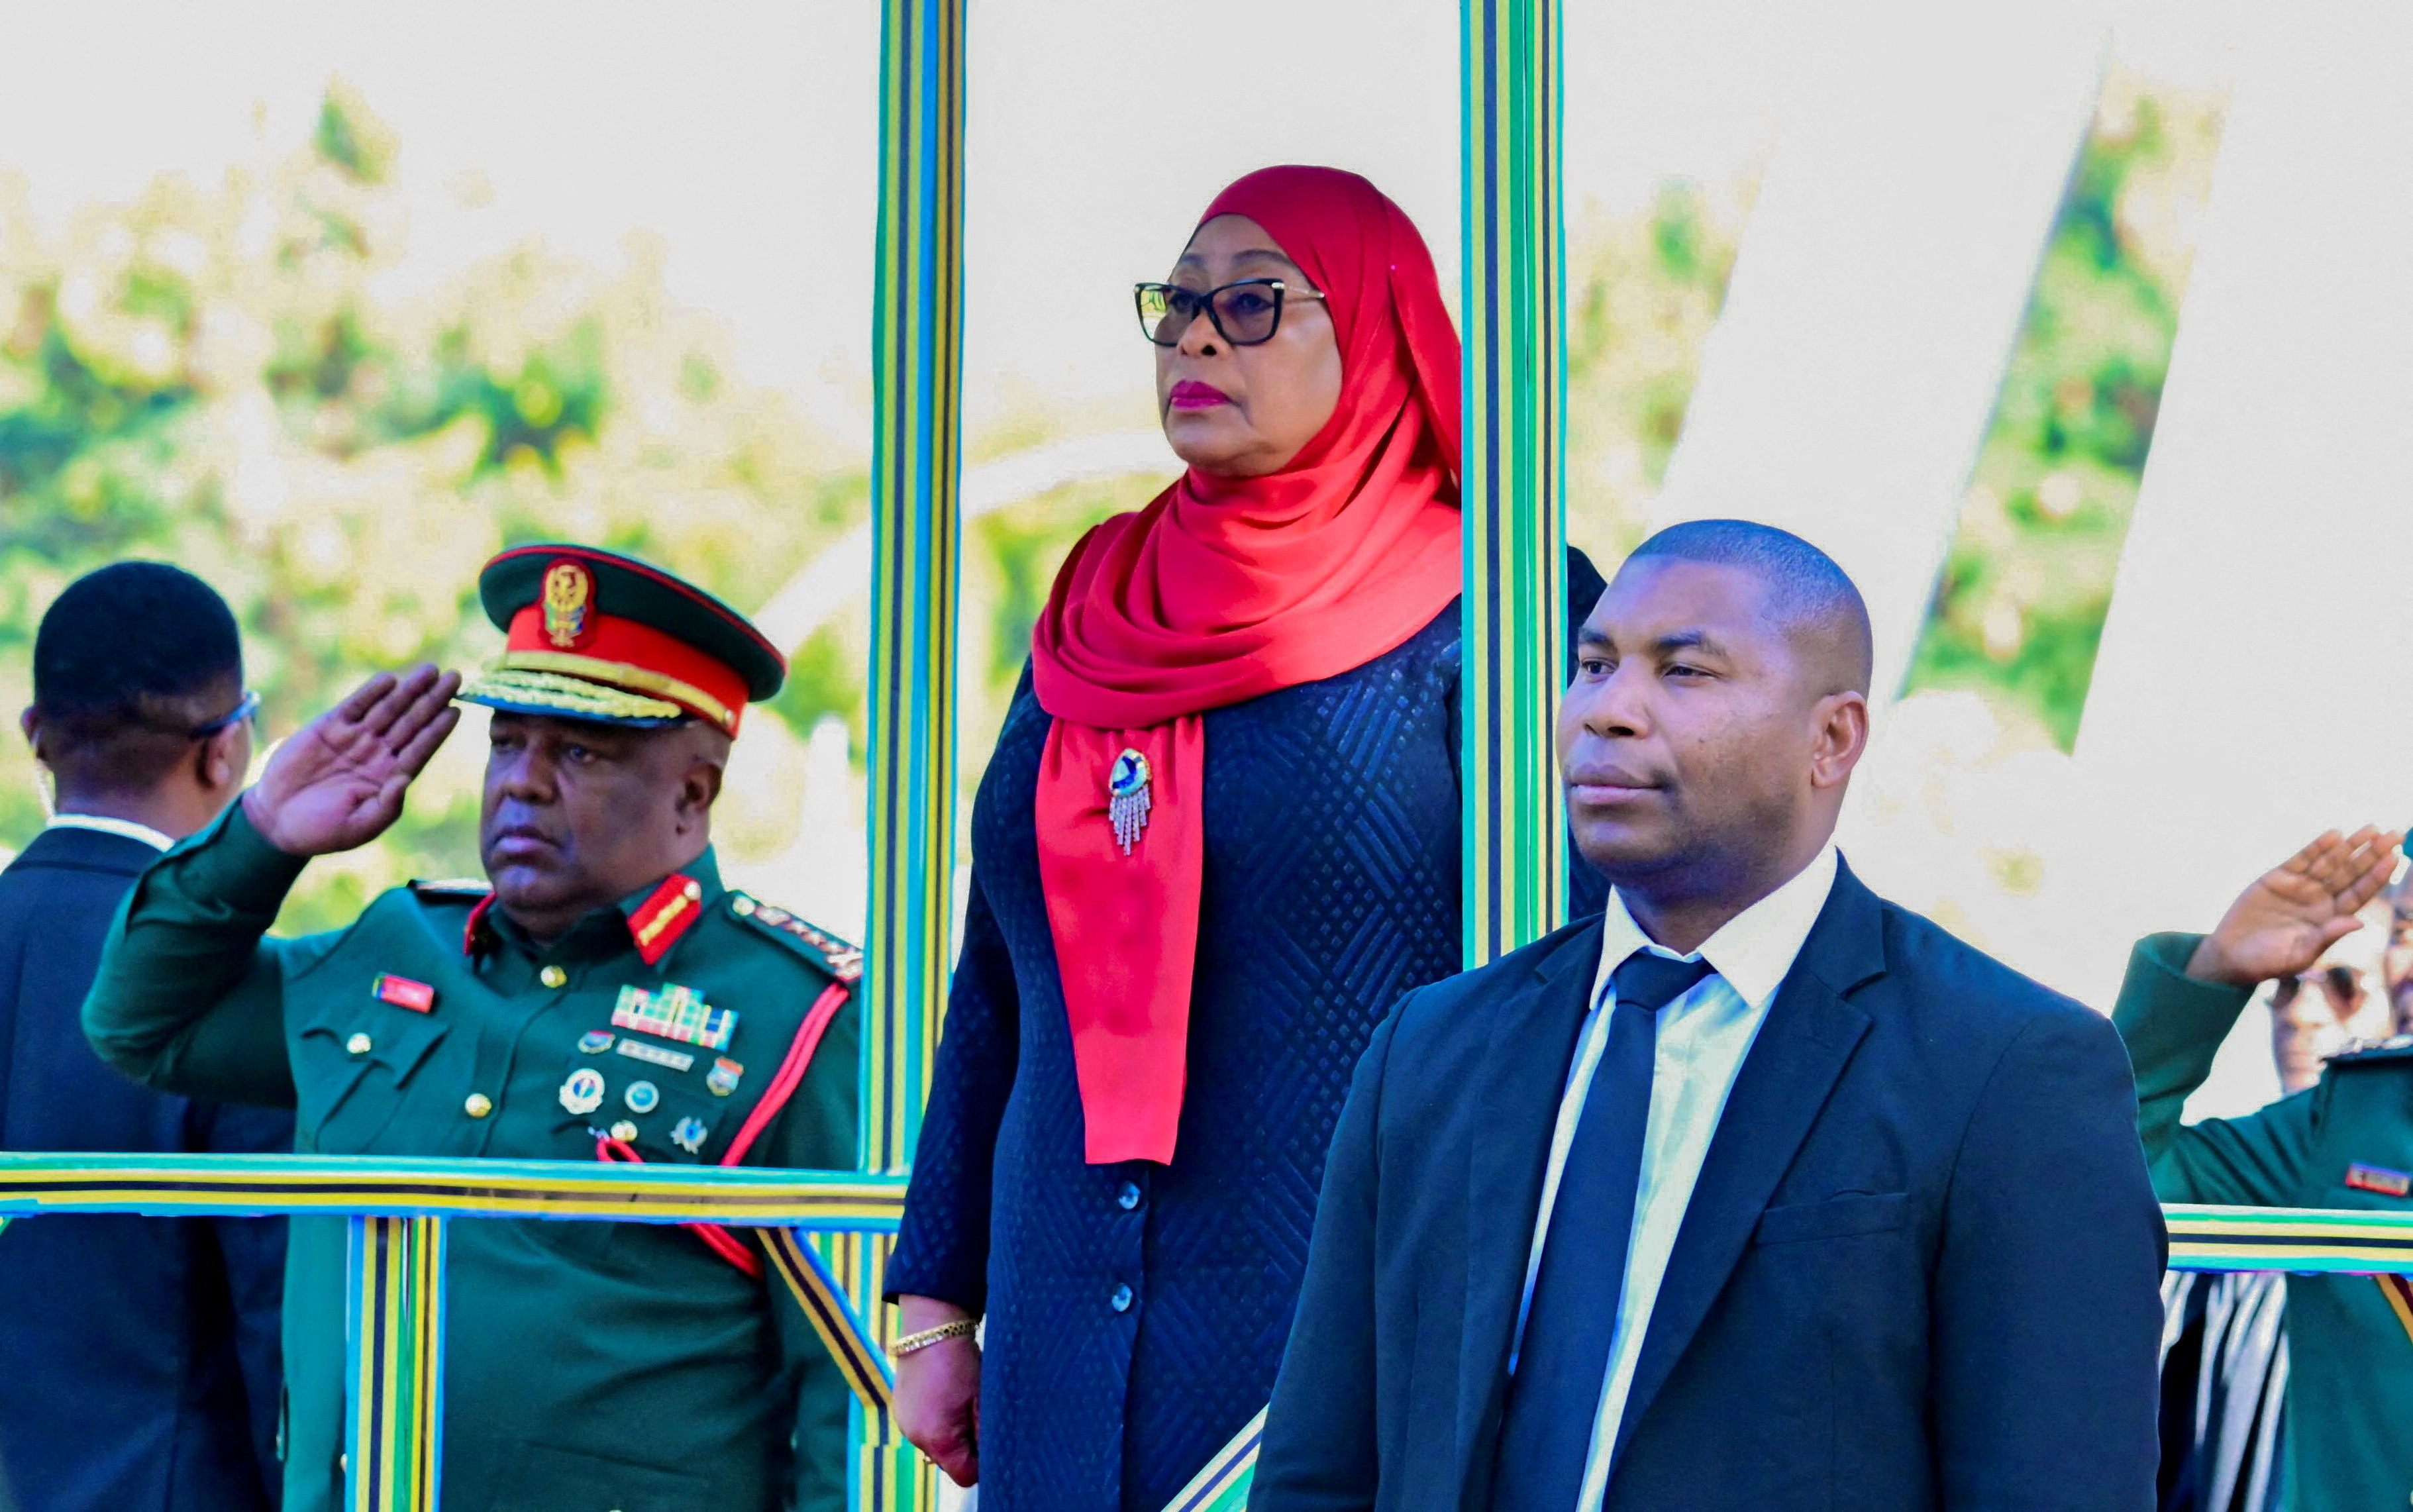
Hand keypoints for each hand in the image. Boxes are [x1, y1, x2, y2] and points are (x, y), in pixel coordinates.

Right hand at [243, 666, 461, 857]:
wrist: (278, 821)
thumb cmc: (322, 831)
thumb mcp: (361, 826)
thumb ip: (387, 806)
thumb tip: (406, 780)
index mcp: (390, 776)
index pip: (421, 748)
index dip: (438, 729)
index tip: (456, 710)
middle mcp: (377, 753)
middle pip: (411, 722)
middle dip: (432, 700)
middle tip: (455, 678)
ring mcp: (354, 738)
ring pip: (388, 709)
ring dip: (409, 690)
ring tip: (431, 671)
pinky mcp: (329, 727)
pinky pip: (354, 706)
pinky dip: (370, 692)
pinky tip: (389, 679)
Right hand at [892, 1295, 979, 1486]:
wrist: (932, 1329)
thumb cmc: (961, 1363)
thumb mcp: (983, 1401)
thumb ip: (986, 1435)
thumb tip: (992, 1457)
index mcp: (938, 1439)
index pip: (965, 1475)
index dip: (982, 1463)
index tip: (990, 1439)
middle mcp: (916, 1437)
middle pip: (949, 1463)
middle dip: (966, 1447)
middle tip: (978, 1415)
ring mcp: (905, 1424)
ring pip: (936, 1446)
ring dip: (951, 1434)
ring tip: (961, 1402)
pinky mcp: (901, 1411)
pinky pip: (924, 1429)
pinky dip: (937, 1421)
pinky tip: (946, 1397)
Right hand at [2187, 826, 2403, 986]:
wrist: (2230, 956)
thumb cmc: (2268, 962)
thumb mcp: (2300, 955)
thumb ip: (2327, 937)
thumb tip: (2359, 923)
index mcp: (2331, 918)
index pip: (2360, 892)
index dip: (2377, 875)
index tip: (2394, 857)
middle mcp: (2320, 899)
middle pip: (2352, 872)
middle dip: (2372, 853)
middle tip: (2394, 834)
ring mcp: (2299, 887)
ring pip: (2331, 861)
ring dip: (2351, 844)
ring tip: (2371, 828)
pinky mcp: (2277, 878)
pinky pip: (2301, 858)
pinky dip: (2317, 846)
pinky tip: (2335, 834)